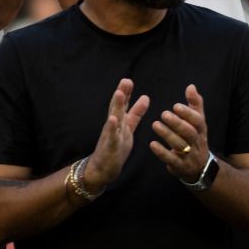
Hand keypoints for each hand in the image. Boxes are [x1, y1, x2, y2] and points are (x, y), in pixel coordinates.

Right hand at [83, 78, 150, 194]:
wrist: (102, 169)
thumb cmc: (115, 147)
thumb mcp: (128, 128)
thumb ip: (135, 113)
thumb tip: (146, 97)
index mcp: (119, 121)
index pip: (123, 104)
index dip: (126, 92)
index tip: (128, 79)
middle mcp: (114, 126)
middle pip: (117, 107)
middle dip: (121, 94)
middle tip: (126, 80)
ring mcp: (110, 135)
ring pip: (114, 119)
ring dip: (116, 106)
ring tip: (119, 93)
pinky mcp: (110, 147)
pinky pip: (111, 137)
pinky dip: (112, 128)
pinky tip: (113, 119)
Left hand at [149, 84, 210, 183]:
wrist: (200, 167)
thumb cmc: (196, 139)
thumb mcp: (198, 122)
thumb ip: (195, 104)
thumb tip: (191, 86)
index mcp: (201, 130)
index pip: (198, 121)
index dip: (188, 114)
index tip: (175, 106)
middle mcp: (197, 142)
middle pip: (190, 133)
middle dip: (177, 123)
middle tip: (163, 114)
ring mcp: (190, 156)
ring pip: (180, 146)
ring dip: (167, 135)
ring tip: (155, 124)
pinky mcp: (180, 166)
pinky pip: (172, 160)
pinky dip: (162, 152)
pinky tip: (152, 144)